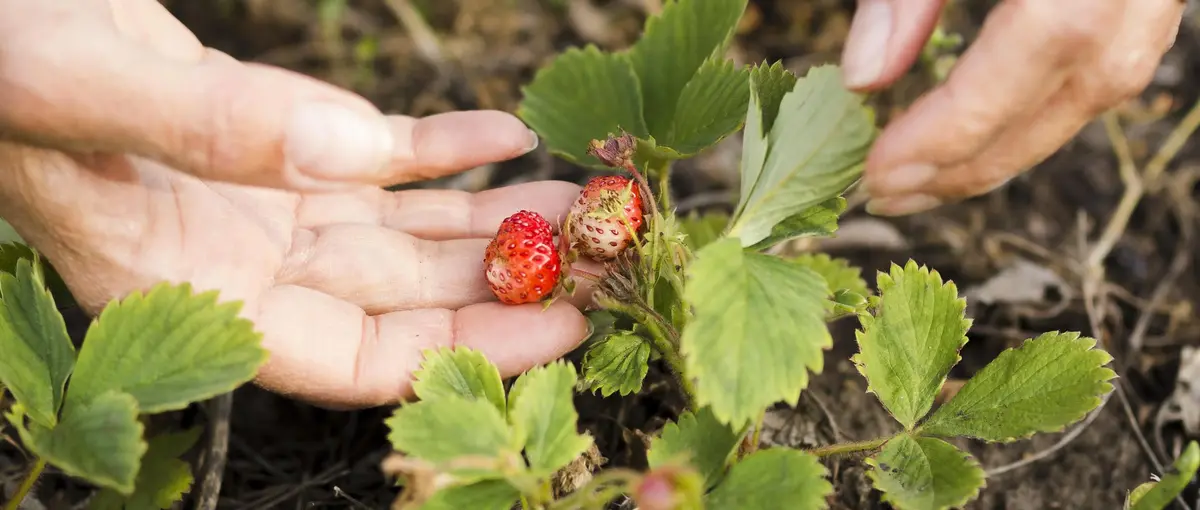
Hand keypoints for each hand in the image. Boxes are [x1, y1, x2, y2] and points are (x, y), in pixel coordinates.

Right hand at [0, 0, 594, 408]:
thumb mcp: (67, 84)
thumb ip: (200, 127)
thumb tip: (348, 153)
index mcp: (185, 289)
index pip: (347, 361)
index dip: (460, 353)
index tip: (558, 325)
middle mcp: (236, 260)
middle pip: (402, 300)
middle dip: (505, 284)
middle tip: (604, 260)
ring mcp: (262, 199)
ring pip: (405, 231)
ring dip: (494, 220)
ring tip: (582, 204)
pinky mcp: (276, 135)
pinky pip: (382, 156)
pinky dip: (446, 149)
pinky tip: (508, 135)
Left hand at [841, 0, 1184, 215]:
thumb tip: (863, 80)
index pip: (1037, 50)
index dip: (955, 126)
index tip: (878, 173)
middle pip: (1071, 93)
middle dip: (972, 161)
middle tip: (886, 196)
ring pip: (1094, 93)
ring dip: (1005, 147)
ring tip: (922, 181)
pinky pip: (1103, 70)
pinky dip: (1038, 112)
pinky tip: (982, 135)